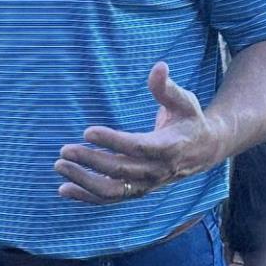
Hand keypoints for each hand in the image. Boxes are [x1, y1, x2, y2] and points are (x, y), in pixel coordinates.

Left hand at [54, 63, 225, 203]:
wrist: (204, 151)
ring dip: (84, 182)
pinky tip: (64, 189)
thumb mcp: (185, 101)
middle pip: (120, 170)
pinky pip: (110, 198)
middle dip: (90, 160)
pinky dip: (87, 197)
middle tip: (64, 149)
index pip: (137, 147)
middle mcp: (157, 171)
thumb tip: (159, 66)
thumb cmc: (189, 120)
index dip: (112, 141)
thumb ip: (166, 87)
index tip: (87, 131)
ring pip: (113, 190)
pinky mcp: (137, 192)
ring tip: (60, 166)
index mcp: (169, 147)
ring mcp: (147, 185)